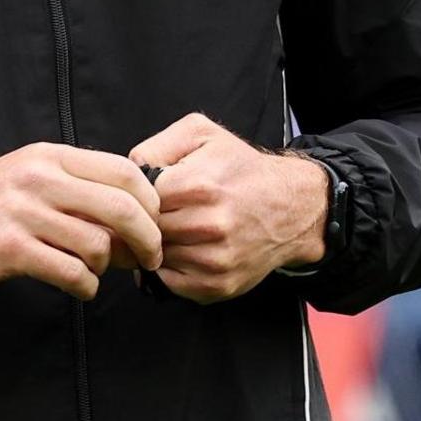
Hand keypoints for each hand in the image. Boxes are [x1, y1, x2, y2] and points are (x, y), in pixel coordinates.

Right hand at [0, 142, 163, 300]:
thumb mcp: (29, 176)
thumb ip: (76, 184)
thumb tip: (135, 209)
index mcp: (50, 156)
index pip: (123, 169)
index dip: (150, 200)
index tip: (156, 222)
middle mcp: (39, 178)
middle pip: (121, 206)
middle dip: (147, 237)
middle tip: (151, 257)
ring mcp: (24, 213)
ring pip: (97, 243)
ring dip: (108, 266)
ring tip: (98, 271)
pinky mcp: (9, 249)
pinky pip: (70, 271)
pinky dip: (85, 285)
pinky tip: (81, 286)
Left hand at [131, 112, 329, 303]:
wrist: (290, 206)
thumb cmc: (242, 169)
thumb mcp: (202, 135)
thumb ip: (158, 144)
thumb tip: (130, 171)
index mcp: (199, 185)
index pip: (140, 201)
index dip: (142, 197)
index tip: (155, 195)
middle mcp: (209, 225)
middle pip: (147, 232)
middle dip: (151, 222)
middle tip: (166, 213)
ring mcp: (214, 260)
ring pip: (157, 259)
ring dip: (160, 247)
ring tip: (179, 229)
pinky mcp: (218, 286)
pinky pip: (171, 284)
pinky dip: (172, 270)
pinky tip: (188, 250)